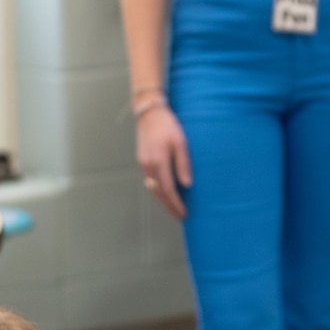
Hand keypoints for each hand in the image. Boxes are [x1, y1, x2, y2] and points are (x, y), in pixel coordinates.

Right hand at [136, 104, 192, 218]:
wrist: (150, 113)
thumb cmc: (168, 125)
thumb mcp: (181, 143)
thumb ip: (183, 164)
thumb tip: (187, 185)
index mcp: (158, 162)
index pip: (168, 190)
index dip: (176, 203)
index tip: (184, 213)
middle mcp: (148, 166)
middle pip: (158, 193)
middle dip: (169, 207)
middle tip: (179, 217)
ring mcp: (143, 164)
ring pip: (152, 189)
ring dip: (162, 201)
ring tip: (173, 209)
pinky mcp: (142, 161)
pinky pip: (149, 181)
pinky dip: (157, 191)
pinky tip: (165, 194)